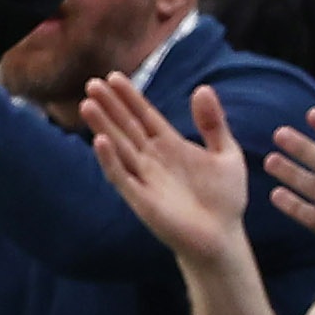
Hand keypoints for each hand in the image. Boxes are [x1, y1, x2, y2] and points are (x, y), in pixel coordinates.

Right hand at [84, 74, 256, 260]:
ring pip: (118, 147)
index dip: (129, 97)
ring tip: (88, 105)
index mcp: (170, 145)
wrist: (224, 238)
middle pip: (126, 127)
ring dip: (102, 127)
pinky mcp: (141, 199)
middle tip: (91, 83)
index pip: (144, 115)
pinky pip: (122, 176)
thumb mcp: (227, 154)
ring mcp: (144, 178)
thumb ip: (213, 124)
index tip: (113, 77)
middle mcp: (151, 159)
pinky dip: (110, 160)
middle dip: (109, 106)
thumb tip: (202, 88)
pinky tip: (100, 141)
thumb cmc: (225, 199)